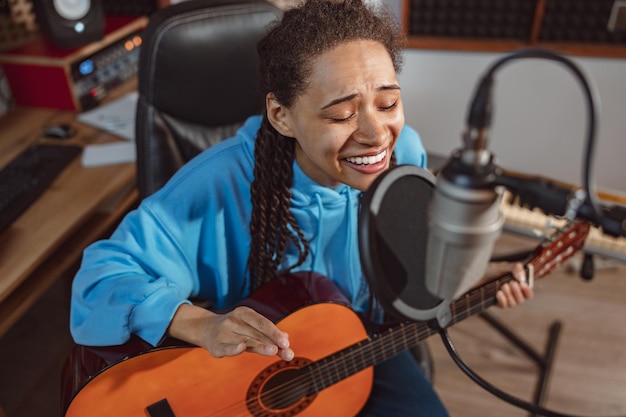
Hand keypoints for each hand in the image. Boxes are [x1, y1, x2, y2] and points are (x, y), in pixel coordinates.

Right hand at [168, 304, 294, 360]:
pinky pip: (226, 348)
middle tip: (288, 352)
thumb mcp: (249, 326)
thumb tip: (287, 338)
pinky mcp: (215, 345)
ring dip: (261, 346)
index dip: (275, 333)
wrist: (205, 329)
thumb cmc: (234, 328)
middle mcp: (234, 320)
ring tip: (274, 351)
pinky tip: (241, 348)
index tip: (286, 343)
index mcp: (244, 313)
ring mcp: (224, 332)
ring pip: (246, 341)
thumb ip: (267, 333)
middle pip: (257, 333)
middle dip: (274, 343)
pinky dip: (233, 348)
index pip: (262, 323)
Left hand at [482, 262, 533, 307]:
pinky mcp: (495, 303)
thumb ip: (515, 268)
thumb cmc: (490, 270)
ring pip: (513, 304)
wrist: (473, 274)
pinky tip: (498, 293)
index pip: (528, 293)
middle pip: (521, 300)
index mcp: (517, 285)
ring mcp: (504, 299)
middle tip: (512, 283)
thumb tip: (522, 277)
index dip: (528, 291)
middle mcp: (512, 294)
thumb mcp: (503, 266)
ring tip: (503, 286)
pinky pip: (503, 306)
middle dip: (517, 292)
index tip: (523, 284)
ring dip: (509, 295)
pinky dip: (502, 300)